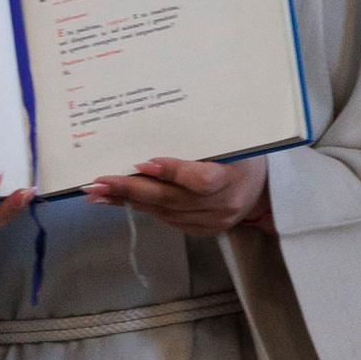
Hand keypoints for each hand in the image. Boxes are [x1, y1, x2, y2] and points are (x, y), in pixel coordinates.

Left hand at [81, 153, 274, 235]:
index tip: (142, 162)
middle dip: (131, 189)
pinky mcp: (202, 231)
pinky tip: (119, 199)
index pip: (201, 180)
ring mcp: (212, 222)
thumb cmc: (243, 153)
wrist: (263, 188)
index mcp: (234, 177)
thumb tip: (154, 128)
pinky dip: (142, 208)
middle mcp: (222, 205)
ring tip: (97, 192)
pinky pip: (167, 219)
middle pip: (172, 199)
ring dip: (128, 201)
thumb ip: (198, 138)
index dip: (172, 172)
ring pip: (164, 212)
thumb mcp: (230, 139)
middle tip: (98, 182)